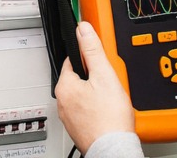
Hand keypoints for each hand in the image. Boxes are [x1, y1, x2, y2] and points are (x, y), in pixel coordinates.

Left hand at [55, 21, 134, 153]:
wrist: (114, 148)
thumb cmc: (109, 118)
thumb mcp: (104, 75)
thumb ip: (93, 50)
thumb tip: (83, 29)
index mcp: (64, 86)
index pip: (72, 60)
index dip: (88, 58)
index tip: (98, 61)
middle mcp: (62, 101)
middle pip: (77, 78)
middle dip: (92, 77)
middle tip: (108, 83)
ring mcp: (69, 116)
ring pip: (81, 95)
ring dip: (94, 93)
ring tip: (109, 100)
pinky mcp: (77, 127)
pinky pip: (85, 110)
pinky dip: (95, 108)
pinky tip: (106, 112)